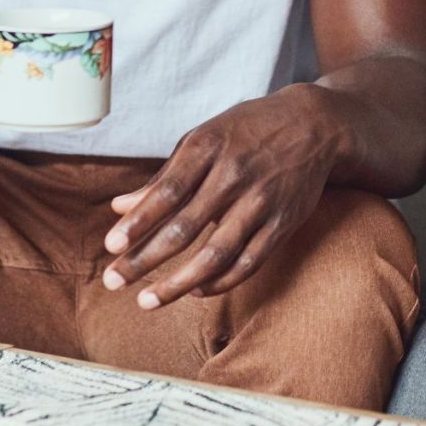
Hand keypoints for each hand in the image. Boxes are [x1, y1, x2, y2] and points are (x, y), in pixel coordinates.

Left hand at [100, 84, 348, 307]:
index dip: (138, 222)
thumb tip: (119, 207)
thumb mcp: (203, 139)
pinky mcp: (283, 222)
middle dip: (145, 259)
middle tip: (114, 281)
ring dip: (178, 282)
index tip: (111, 246)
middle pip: (185, 227)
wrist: (314, 124)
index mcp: (209, 148)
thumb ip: (164, 176)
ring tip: (148, 301)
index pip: (167, 191)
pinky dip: (220, 281)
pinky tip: (195, 291)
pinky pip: (249, 262)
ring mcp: (262, 201)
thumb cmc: (247, 131)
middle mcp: (235, 175)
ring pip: (216, 253)